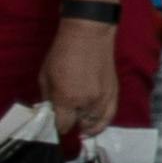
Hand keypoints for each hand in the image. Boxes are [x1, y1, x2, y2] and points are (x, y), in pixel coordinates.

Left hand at [42, 20, 113, 147]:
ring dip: (89, 125)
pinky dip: (103, 121)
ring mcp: (104, 97)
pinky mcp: (115, 92)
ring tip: (83, 127)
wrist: (89, 35)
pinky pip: (111, 114)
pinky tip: (97, 122)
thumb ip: (48, 97)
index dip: (58, 126)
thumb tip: (52, 111)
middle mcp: (87, 102)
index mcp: (67, 98)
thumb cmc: (63, 52)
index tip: (55, 123)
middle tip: (68, 120)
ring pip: (98, 122)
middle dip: (73, 125)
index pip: (63, 125)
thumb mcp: (45, 76)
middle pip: (81, 125)